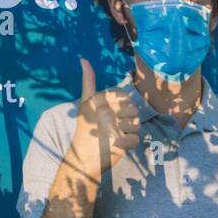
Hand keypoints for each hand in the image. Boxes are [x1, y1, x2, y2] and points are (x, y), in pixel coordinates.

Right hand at [66, 58, 139, 181]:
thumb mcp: (86, 104)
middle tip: (113, 128)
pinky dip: (129, 145)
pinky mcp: (118, 142)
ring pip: (136, 124)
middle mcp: (103, 112)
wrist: (81, 159)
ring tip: (115, 136)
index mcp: (97, 101)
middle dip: (128, 120)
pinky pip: (136, 139)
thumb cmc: (86, 130)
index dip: (122, 106)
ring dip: (129, 132)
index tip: (110, 114)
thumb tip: (83, 59)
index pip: (124, 97)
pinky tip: (118, 146)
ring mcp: (111, 127)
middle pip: (133, 110)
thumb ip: (88, 81)